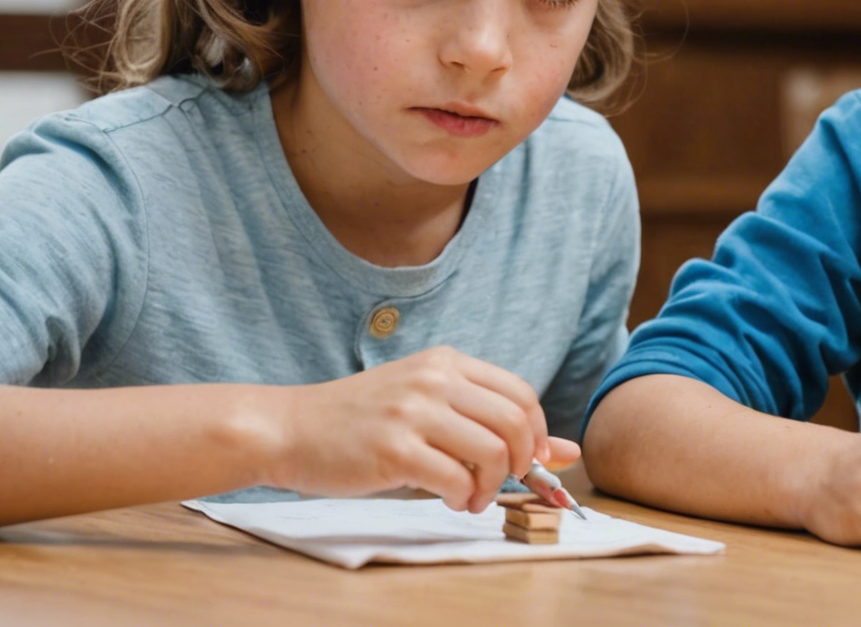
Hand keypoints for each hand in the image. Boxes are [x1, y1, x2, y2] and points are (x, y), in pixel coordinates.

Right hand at [264, 346, 574, 513]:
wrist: (291, 427)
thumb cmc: (361, 420)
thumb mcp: (426, 403)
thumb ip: (490, 421)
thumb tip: (569, 451)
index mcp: (446, 362)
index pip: (521, 394)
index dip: (536, 434)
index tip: (524, 461)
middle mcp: (434, 380)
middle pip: (516, 423)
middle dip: (520, 464)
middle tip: (498, 482)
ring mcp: (413, 412)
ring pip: (492, 452)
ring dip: (490, 486)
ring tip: (469, 496)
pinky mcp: (394, 449)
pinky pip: (455, 479)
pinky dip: (462, 498)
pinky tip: (447, 499)